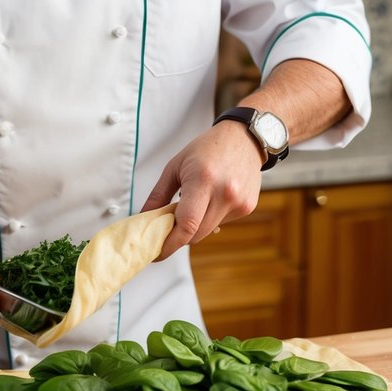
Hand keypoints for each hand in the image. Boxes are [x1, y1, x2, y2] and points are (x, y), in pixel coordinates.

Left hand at [141, 122, 261, 258]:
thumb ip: (158, 195)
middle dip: (178, 236)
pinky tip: (210, 199)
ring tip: (190, 207)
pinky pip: (221, 223)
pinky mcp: (248, 207)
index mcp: (203, 180)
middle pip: (196, 234)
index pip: (186, 225)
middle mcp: (225, 193)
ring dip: (194, 227)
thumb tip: (144, 218)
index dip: (169, 243)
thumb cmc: (208, 148)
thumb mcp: (175, 166)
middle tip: (166, 230)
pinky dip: (209, 218)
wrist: (244, 139)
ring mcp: (239, 202)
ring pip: (208, 231)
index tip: (157, 251)